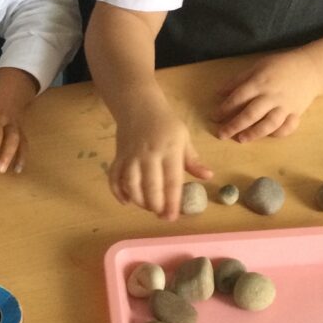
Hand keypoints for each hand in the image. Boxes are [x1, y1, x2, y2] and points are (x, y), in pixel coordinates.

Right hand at [109, 104, 213, 219]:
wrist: (139, 105)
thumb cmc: (166, 123)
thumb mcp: (184, 138)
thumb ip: (193, 160)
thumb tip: (208, 177)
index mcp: (169, 150)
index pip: (171, 181)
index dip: (172, 201)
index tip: (173, 217)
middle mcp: (149, 155)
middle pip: (150, 186)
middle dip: (156, 205)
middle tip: (162, 215)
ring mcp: (131, 156)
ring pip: (131, 184)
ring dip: (138, 200)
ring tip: (148, 208)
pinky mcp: (119, 157)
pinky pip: (114, 177)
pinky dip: (117, 191)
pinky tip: (126, 201)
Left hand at [213, 50, 321, 142]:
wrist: (310, 68)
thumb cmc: (279, 66)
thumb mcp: (256, 67)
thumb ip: (238, 80)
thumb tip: (218, 93)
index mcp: (260, 82)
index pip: (239, 97)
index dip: (225, 108)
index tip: (215, 117)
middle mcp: (272, 96)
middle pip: (251, 114)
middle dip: (234, 125)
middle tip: (221, 134)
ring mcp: (285, 106)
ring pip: (269, 124)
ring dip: (254, 133)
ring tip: (241, 139)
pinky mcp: (297, 113)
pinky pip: (287, 127)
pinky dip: (278, 134)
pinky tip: (267, 136)